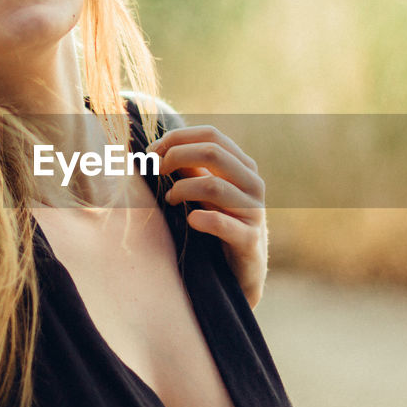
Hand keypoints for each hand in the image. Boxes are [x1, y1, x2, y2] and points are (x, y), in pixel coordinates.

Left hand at [148, 126, 267, 307]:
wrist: (244, 271)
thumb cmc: (221, 223)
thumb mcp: (205, 192)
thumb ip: (189, 169)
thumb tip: (156, 149)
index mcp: (243, 166)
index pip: (212, 135)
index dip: (178, 137)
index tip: (152, 151)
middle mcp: (253, 184)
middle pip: (213, 153)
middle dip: (176, 156)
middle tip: (156, 170)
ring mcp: (254, 211)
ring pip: (214, 186)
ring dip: (182, 189)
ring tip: (169, 199)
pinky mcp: (250, 240)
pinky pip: (222, 223)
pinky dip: (200, 219)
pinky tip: (188, 220)